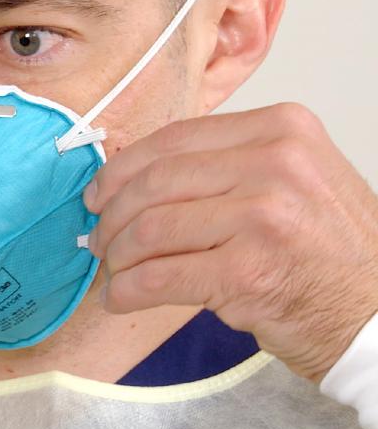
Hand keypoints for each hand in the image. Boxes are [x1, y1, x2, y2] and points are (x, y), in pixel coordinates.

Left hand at [84, 103, 377, 380]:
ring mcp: (262, 217)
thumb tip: (131, 172)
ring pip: (149, 229)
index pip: (175, 139)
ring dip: (118, 256)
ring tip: (115, 271)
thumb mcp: (293, 179)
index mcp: (281, 129)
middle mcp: (275, 164)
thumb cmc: (329, 252)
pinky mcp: (246, 273)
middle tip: (98, 238)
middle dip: (113, 215)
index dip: (123, 168)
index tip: (99, 192)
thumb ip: (225, 164)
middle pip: (154, 182)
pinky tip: (121, 299)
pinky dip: (127, 291)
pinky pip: (158, 277)